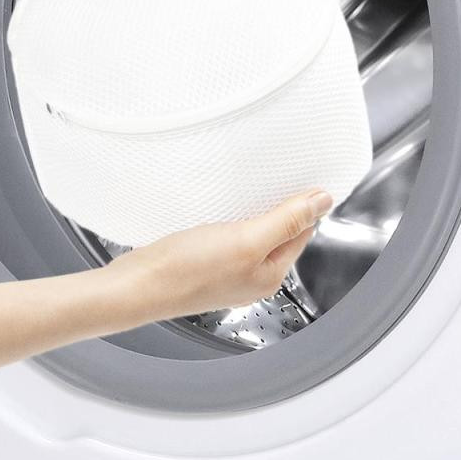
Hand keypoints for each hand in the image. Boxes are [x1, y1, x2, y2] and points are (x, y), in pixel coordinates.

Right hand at [107, 191, 333, 321]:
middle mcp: (251, 277)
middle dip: (281, 207)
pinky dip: (230, 219)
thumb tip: (322, 202)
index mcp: (269, 275)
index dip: (304, 204)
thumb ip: (286, 221)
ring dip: (254, 211)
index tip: (305, 176)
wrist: (138, 285)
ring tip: (252, 186)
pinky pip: (227, 236)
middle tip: (280, 174)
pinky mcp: (203, 263)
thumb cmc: (187, 271)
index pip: (301, 233)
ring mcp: (226, 271)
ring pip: (252, 235)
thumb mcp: (246, 240)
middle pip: (278, 234)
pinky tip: (221, 206)